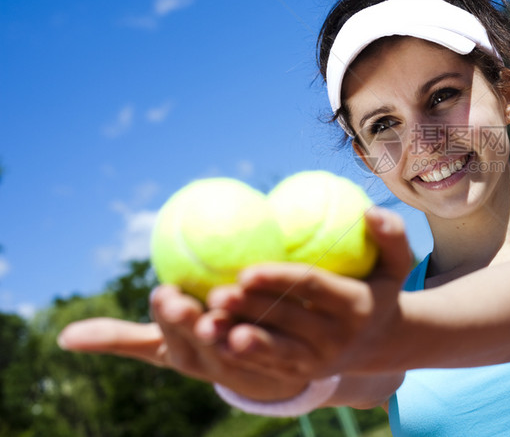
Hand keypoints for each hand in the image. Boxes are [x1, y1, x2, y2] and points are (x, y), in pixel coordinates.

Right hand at [58, 285, 310, 400]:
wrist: (268, 377)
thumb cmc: (206, 351)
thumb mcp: (164, 347)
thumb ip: (120, 339)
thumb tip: (63, 338)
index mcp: (183, 354)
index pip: (170, 333)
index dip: (168, 316)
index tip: (166, 296)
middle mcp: (215, 361)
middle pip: (202, 338)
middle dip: (192, 322)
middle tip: (187, 299)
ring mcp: (252, 360)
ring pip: (242, 337)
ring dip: (233, 319)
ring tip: (227, 296)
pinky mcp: (286, 356)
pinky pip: (281, 333)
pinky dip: (276, 317)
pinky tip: (277, 290)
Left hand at [204, 206, 412, 377]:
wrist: (385, 343)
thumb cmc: (381, 289)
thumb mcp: (397, 264)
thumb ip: (392, 235)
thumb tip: (370, 210)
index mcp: (355, 305)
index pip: (312, 288)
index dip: (279, 280)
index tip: (246, 271)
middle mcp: (337, 337)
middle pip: (286, 320)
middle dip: (250, 309)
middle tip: (216, 294)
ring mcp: (319, 361)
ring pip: (272, 350)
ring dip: (236, 338)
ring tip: (205, 326)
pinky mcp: (302, 374)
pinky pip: (267, 366)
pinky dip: (239, 356)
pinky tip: (212, 342)